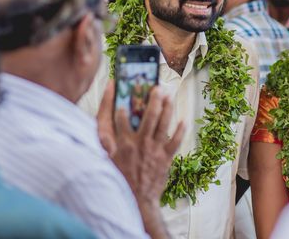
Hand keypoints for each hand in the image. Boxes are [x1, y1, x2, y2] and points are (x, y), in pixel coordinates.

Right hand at [111, 87, 184, 205]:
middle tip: (158, 87)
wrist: (135, 202)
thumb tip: (109, 118)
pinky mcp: (164, 159)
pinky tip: (183, 119)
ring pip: (163, 124)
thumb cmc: (118, 178)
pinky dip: (181, 130)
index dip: (116, 100)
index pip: (117, 116)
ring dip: (167, 108)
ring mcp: (152, 151)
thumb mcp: (105, 159)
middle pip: (148, 116)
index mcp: (120, 144)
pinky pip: (176, 141)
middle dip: (153, 99)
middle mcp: (137, 144)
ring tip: (169, 96)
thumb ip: (105, 138)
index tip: (117, 87)